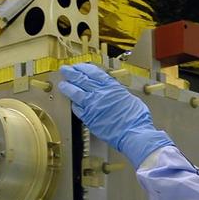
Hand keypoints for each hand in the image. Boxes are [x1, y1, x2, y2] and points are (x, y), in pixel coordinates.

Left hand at [58, 64, 173, 166]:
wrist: (133, 133)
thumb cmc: (137, 118)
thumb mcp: (130, 98)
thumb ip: (118, 93)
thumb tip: (114, 91)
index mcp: (111, 87)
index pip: (94, 72)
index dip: (84, 68)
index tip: (79, 66)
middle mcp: (100, 94)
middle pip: (81, 79)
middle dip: (71, 73)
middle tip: (65, 69)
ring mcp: (93, 106)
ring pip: (75, 93)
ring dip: (67, 87)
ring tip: (62, 84)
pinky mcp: (89, 119)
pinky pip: (77, 109)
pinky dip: (73, 105)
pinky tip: (71, 103)